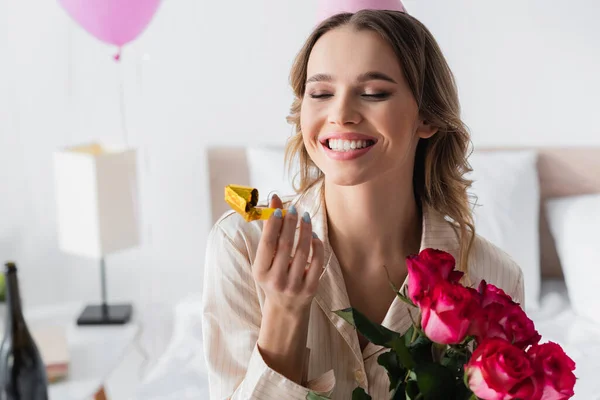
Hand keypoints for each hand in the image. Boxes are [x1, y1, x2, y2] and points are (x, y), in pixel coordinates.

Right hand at [253, 194, 323, 313]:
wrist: (285, 309)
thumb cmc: (273, 278)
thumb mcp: (265, 261)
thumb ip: (269, 234)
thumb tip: (274, 202)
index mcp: (261, 272)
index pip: (267, 244)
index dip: (273, 224)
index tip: (278, 209)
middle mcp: (276, 280)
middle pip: (285, 245)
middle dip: (290, 223)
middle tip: (293, 209)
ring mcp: (294, 285)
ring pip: (303, 251)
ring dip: (305, 230)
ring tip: (305, 217)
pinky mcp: (310, 288)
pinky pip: (317, 262)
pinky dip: (317, 246)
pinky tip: (314, 236)